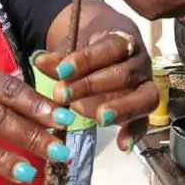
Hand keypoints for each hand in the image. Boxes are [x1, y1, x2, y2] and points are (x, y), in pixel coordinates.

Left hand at [32, 29, 157, 152]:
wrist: (103, 49)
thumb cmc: (88, 47)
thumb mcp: (73, 47)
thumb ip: (59, 58)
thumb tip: (40, 61)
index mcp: (123, 39)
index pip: (110, 48)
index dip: (86, 60)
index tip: (62, 70)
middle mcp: (139, 62)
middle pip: (124, 74)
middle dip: (92, 86)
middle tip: (63, 95)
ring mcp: (144, 85)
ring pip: (143, 97)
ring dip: (121, 109)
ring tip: (101, 118)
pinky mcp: (142, 107)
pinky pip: (144, 121)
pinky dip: (135, 133)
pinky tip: (123, 145)